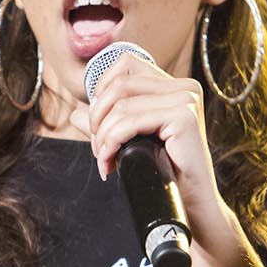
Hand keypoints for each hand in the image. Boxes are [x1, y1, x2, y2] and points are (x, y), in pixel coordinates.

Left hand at [69, 53, 221, 217]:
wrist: (190, 203)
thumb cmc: (165, 172)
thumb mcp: (131, 140)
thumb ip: (106, 123)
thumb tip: (76, 113)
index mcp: (174, 85)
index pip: (125, 63)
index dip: (101, 89)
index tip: (98, 123)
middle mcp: (184, 87)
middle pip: (119, 84)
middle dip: (98, 118)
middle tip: (99, 148)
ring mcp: (186, 99)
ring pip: (121, 105)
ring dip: (103, 136)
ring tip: (105, 159)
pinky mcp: (184, 117)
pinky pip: (130, 122)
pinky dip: (111, 143)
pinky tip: (112, 163)